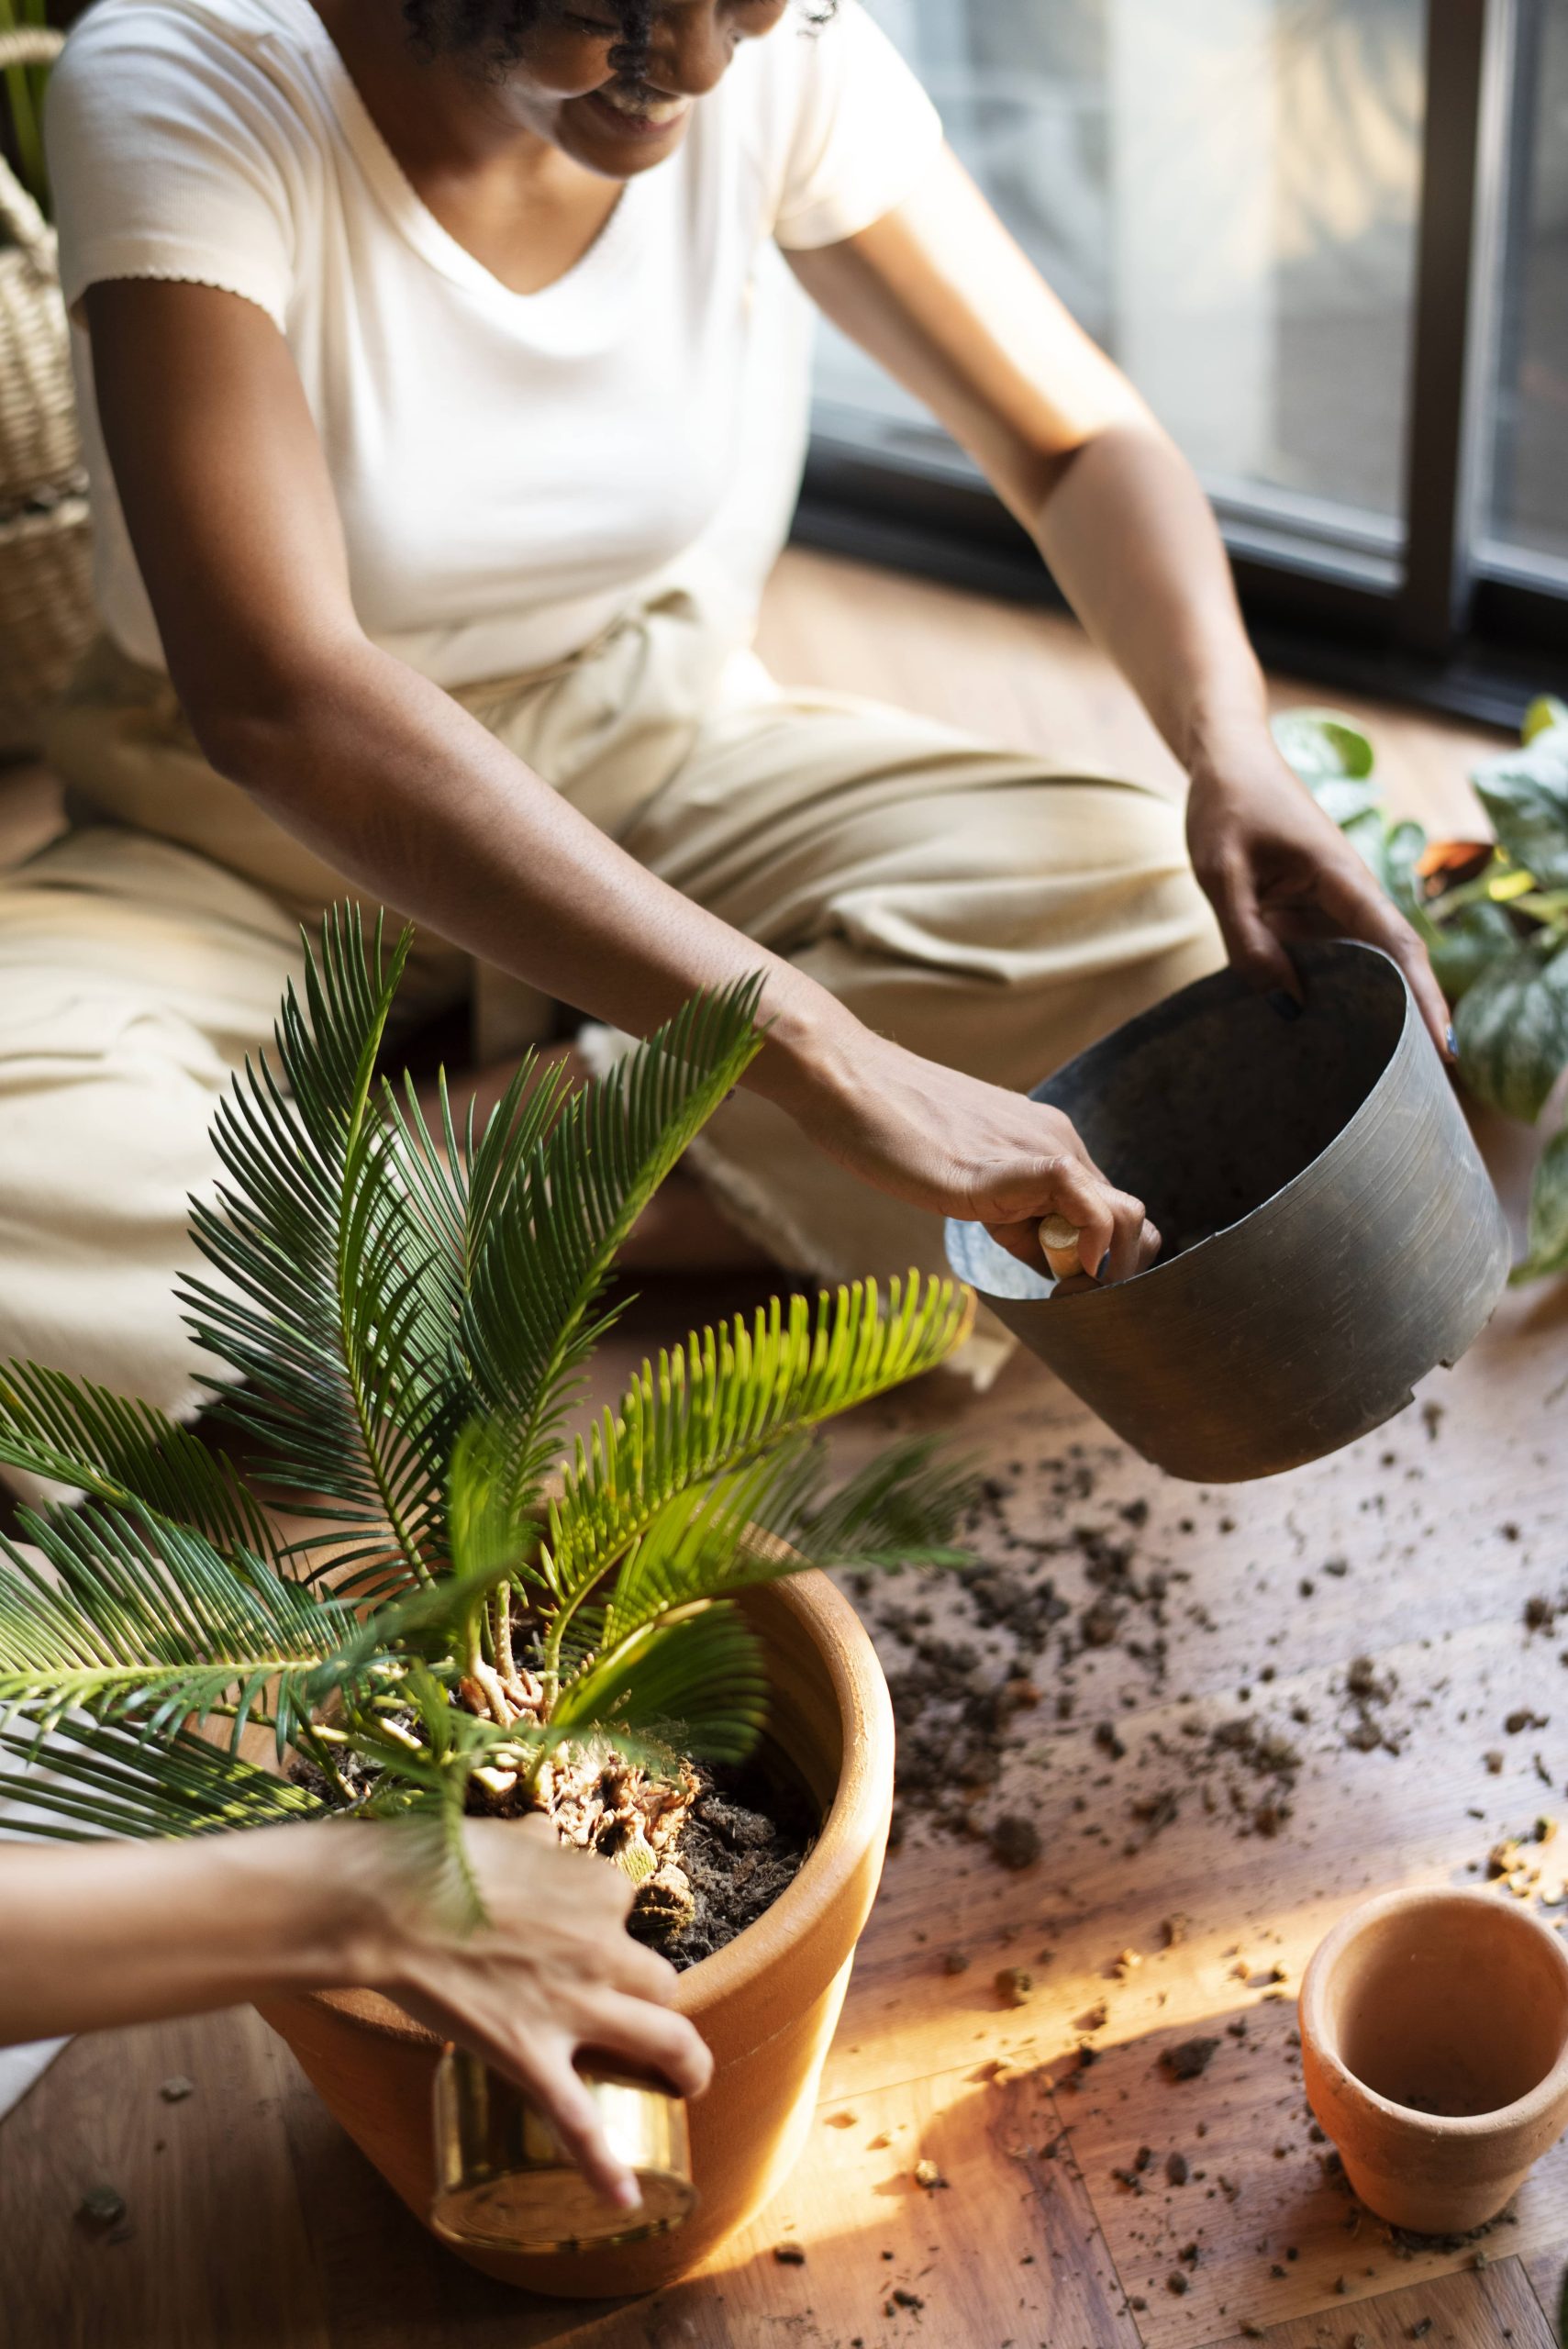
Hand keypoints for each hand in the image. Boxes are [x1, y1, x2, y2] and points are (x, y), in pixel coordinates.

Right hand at [357, 1815, 711, 2210]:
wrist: (385, 1906)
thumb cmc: (437, 1859)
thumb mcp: (508, 1833)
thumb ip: (539, 1841)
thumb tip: (543, 1835)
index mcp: (598, 1887)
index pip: (623, 1908)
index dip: (602, 1922)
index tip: (573, 1929)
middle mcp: (603, 1946)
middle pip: (660, 1979)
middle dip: (648, 1994)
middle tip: (632, 2008)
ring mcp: (573, 2006)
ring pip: (663, 2038)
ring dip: (686, 2064)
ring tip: (689, 2083)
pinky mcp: (532, 2056)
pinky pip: (579, 2120)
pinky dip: (604, 2164)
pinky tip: (625, 2195)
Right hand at [772, 1024, 1158, 1281]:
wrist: (848, 1082)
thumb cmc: (887, 1128)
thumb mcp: (961, 1175)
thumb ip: (1005, 1208)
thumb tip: (1042, 1257)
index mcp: (1047, 1141)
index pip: (1107, 1211)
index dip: (1097, 1258)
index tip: (1059, 1284)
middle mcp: (1058, 1140)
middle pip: (1131, 1219)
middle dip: (1113, 1271)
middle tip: (1067, 1296)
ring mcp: (1044, 1149)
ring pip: (1127, 1217)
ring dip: (1105, 1268)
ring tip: (1056, 1287)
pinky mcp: (1018, 1166)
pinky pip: (1092, 1211)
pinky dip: (1089, 1251)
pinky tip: (1054, 1270)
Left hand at [1185, 741, 1452, 1057]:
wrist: (1225, 764)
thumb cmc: (1226, 808)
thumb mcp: (1222, 874)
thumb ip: (1247, 939)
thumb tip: (1284, 1005)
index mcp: (1342, 878)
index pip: (1395, 944)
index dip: (1423, 995)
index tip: (1443, 1044)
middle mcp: (1347, 896)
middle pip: (1391, 965)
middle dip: (1408, 1020)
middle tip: (1412, 1086)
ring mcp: (1329, 907)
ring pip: (1358, 968)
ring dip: (1368, 1013)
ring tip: (1369, 1078)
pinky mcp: (1308, 914)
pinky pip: (1325, 962)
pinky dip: (1327, 997)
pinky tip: (1318, 1039)